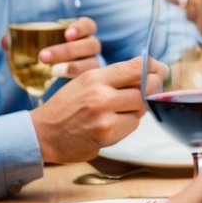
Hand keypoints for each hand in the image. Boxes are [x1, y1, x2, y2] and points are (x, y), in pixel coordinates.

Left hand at [1, 17, 100, 79]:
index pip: (88, 25)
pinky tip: (62, 82)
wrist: (57, 73)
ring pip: (92, 63)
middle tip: (43, 57)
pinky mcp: (90, 77)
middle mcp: (90, 46)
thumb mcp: (37, 44)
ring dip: (72, 67)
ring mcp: (92, 62)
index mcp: (81, 33)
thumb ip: (21, 41)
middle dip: (68, 50)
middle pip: (90, 44)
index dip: (80, 28)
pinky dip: (75, 79)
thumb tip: (5, 41)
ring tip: (52, 72)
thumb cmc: (49, 52)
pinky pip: (89, 78)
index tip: (67, 34)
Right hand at [30, 56, 164, 163]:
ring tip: (118, 112)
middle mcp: (100, 95)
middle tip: (145, 94)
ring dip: (136, 111)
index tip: (160, 70)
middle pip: (147, 89)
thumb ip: (115, 77)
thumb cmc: (67, 106)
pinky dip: (126, 126)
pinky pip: (131, 127)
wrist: (40, 134)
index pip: (137, 66)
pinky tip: (110, 125)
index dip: (155, 68)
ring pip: (141, 110)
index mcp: (96, 77)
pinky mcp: (106, 136)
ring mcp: (103, 117)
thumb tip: (153, 72)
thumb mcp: (86, 82)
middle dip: (150, 91)